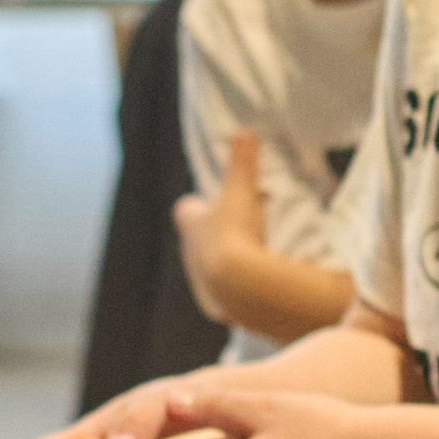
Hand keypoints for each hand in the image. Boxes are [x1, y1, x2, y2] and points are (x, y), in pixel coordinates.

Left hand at [172, 131, 265, 324]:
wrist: (240, 284)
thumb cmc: (236, 231)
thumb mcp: (242, 190)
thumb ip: (242, 162)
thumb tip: (245, 130)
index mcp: (190, 225)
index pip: (186, 210)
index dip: (199, 206)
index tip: (217, 204)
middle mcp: (188, 254)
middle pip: (194, 242)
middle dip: (210, 238)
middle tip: (238, 233)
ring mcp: (200, 283)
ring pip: (205, 271)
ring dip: (221, 267)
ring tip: (249, 264)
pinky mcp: (216, 307)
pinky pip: (223, 298)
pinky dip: (233, 294)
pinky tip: (252, 292)